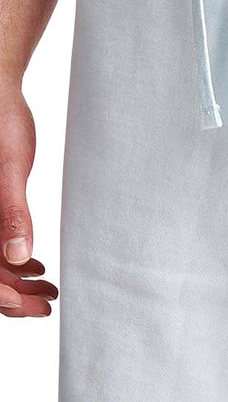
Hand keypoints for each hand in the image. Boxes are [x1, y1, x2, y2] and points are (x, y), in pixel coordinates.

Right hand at [0, 81, 56, 317]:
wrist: (0, 93)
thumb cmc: (1, 122)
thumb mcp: (9, 167)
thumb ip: (11, 212)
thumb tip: (16, 256)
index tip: (26, 308)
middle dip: (9, 296)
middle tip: (46, 308)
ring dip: (13, 281)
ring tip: (49, 292)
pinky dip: (11, 259)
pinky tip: (37, 266)